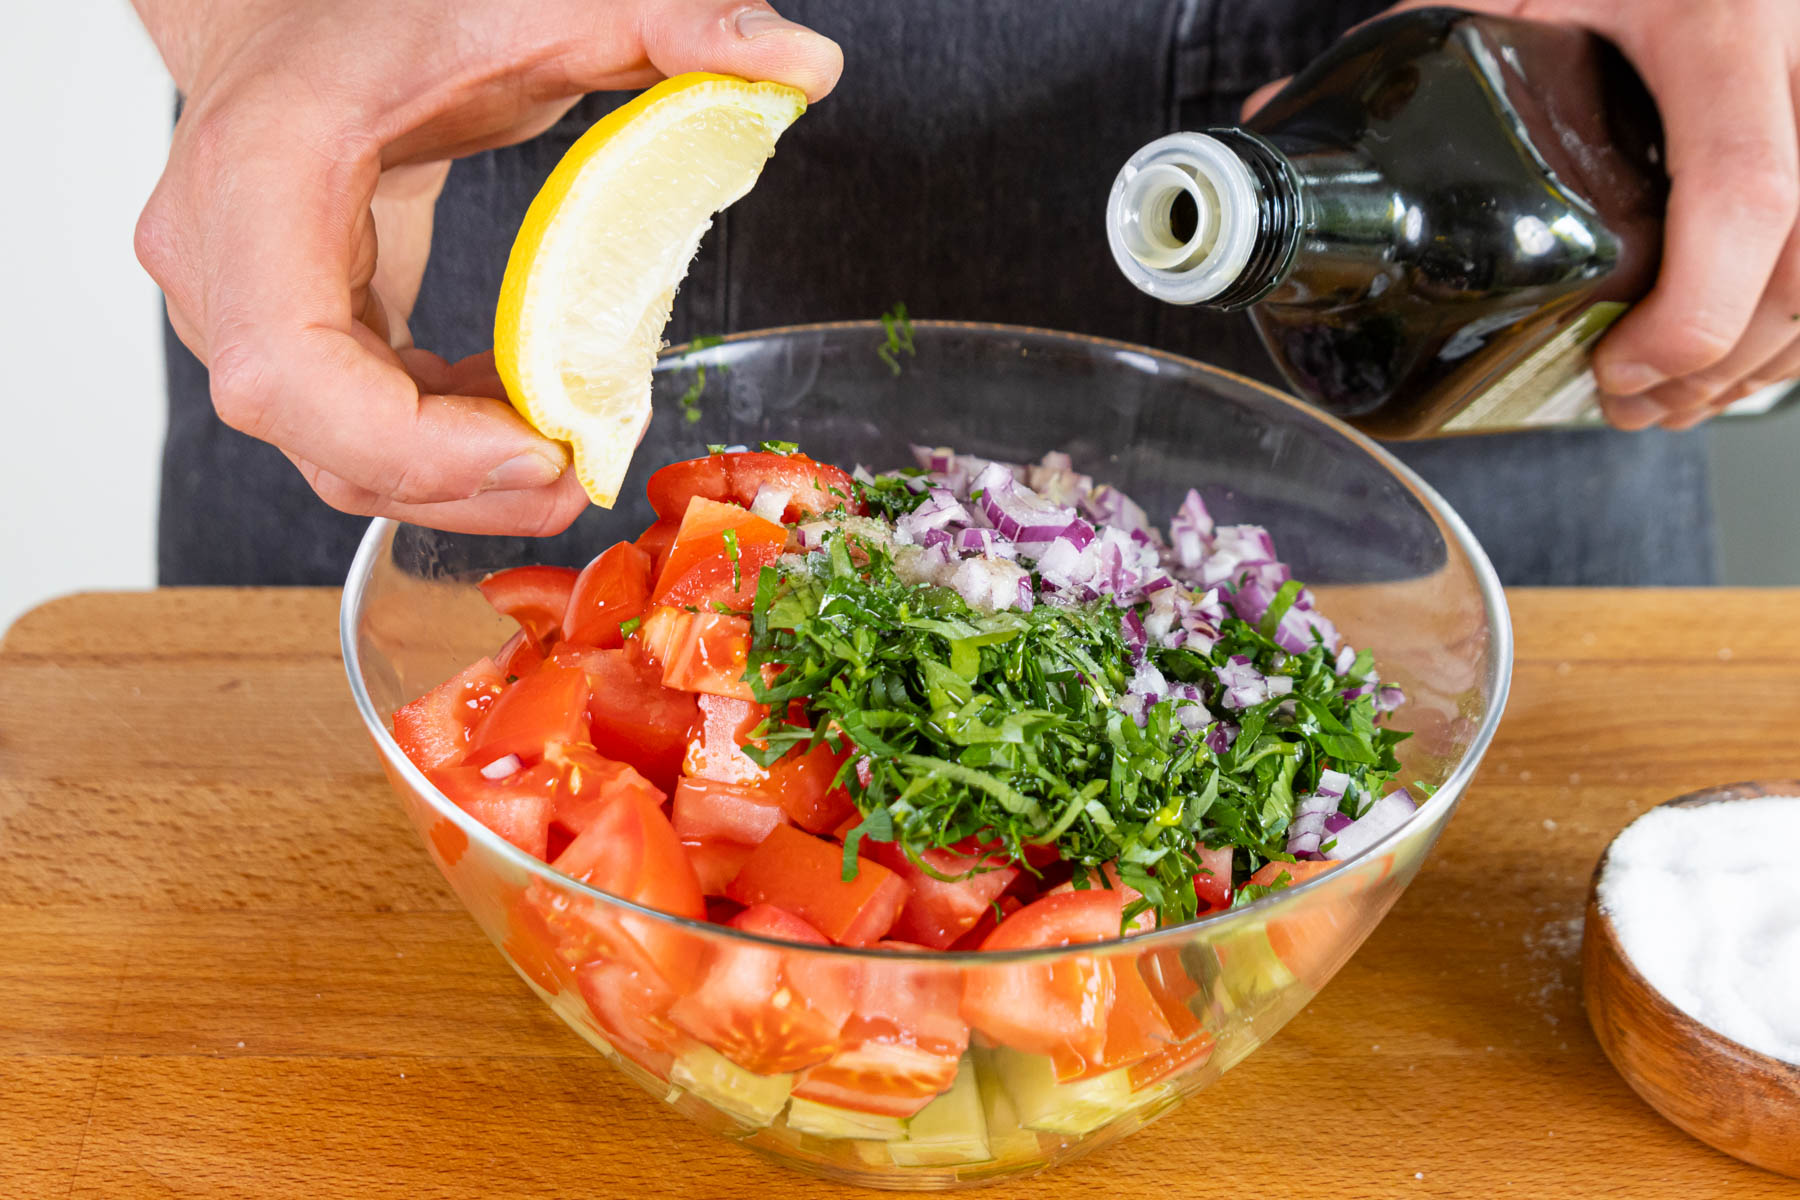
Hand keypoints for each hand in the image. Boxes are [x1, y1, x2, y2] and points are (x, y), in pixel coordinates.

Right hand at [131, 0, 841, 533]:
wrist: (289, 10)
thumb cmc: (389, 3)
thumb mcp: (540, 1)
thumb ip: (671, 21)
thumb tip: (805, 63)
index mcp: (259, 180)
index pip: (289, 373)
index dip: (411, 446)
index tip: (535, 450)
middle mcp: (217, 264)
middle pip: (319, 441)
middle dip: (459, 485)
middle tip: (579, 472)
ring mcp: (232, 313)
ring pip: (336, 459)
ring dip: (462, 481)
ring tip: (569, 449)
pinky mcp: (279, 338)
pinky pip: (353, 433)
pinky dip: (443, 446)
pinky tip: (518, 414)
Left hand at [1247, 0, 1799, 431]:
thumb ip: (1405, 38)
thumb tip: (1267, 121)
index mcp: (1720, 19)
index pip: (1744, 188)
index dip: (1692, 311)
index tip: (1618, 371)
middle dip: (1717, 360)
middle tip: (1628, 406)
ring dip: (1756, 356)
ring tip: (1663, 402)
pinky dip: (1785, 319)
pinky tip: (1720, 356)